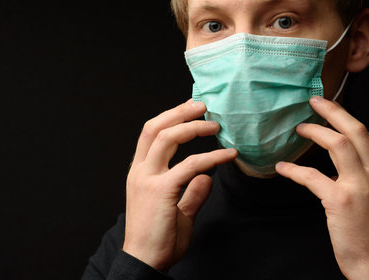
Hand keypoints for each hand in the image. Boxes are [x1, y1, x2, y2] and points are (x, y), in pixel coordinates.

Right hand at [122, 99, 237, 271]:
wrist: (145, 263)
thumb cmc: (159, 239)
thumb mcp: (178, 210)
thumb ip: (191, 192)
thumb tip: (207, 178)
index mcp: (141, 172)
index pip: (151, 133)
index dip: (171, 116)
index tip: (192, 109)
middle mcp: (140, 171)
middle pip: (155, 128)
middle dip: (180, 112)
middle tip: (204, 105)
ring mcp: (148, 179)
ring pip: (167, 138)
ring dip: (193, 127)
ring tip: (215, 124)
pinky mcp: (161, 191)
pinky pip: (190, 165)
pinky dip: (212, 157)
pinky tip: (228, 155)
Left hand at [275, 96, 368, 278]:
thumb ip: (367, 178)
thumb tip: (345, 164)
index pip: (366, 136)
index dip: (345, 118)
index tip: (330, 108)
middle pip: (355, 130)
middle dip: (333, 111)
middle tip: (314, 102)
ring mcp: (360, 187)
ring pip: (338, 144)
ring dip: (315, 132)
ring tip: (299, 128)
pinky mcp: (341, 202)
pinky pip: (313, 176)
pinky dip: (294, 170)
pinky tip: (283, 168)